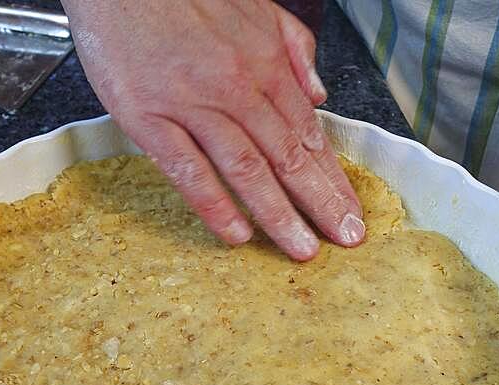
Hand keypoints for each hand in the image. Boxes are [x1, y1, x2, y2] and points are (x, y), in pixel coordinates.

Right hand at [61, 0, 363, 259]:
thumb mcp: (256, 6)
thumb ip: (293, 46)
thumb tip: (320, 92)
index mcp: (265, 62)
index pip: (309, 132)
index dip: (332, 176)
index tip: (349, 208)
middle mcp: (237, 87)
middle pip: (288, 156)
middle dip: (321, 203)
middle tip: (344, 239)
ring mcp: (192, 104)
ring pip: (247, 168)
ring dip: (279, 214)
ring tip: (301, 248)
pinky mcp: (149, 118)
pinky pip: (188, 169)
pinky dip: (215, 204)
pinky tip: (236, 233)